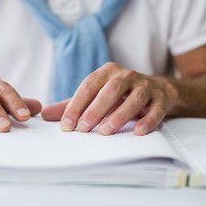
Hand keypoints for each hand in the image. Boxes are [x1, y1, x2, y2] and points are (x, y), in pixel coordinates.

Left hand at [42, 62, 174, 135]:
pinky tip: (138, 133)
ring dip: (119, 115)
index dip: (76, 106)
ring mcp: (146, 86)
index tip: (66, 125)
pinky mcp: (161, 98)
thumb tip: (44, 114)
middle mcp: (126, 75)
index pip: (88, 86)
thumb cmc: (119, 95)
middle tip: (83, 129)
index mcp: (107, 72)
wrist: (157, 90)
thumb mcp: (95, 96)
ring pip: (134, 98)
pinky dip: (148, 121)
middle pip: (110, 90)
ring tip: (106, 131)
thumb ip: (72, 105)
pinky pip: (156, 109)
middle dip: (95, 110)